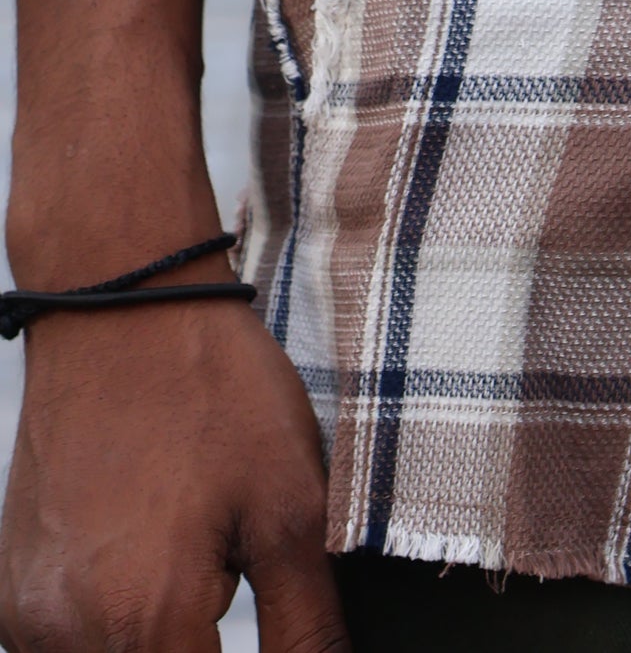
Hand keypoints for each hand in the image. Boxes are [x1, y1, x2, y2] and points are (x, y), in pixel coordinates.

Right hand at [0, 289, 348, 652]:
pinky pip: (70, 648)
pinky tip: (149, 556)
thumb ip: (305, 626)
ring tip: (193, 559)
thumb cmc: (213, 390)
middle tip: (228, 573)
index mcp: (144, 622)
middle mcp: (68, 638)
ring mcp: (30, 619)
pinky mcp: (14, 596)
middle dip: (202, 650)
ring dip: (159, 643)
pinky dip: (115, 630)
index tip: (271, 618)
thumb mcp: (291, 506)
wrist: (121, 308)